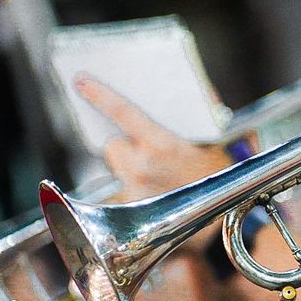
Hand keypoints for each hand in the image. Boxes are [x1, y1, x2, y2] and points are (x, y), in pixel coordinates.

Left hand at [76, 75, 233, 201]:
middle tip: (143, 146)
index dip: (100, 95)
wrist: (218, 219)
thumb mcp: (216, 143)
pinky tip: (150, 188)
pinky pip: (121, 188)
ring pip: (116, 166)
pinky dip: (132, 185)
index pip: (122, 113)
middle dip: (123, 142)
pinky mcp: (128, 208)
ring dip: (127, 163)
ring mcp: (133, 189)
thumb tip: (205, 92)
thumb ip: (209, 113)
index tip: (81, 81)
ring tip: (152, 169)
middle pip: (113, 144)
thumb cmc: (216, 178)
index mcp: (162, 146)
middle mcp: (142, 167)